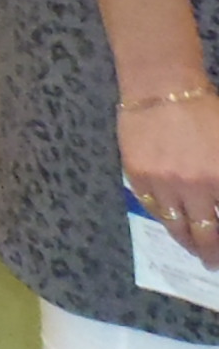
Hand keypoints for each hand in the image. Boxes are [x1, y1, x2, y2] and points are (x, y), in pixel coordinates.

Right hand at [124, 93, 218, 264]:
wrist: (162, 87)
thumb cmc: (206, 113)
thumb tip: (218, 208)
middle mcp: (195, 187)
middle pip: (205, 234)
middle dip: (211, 253)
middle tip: (212, 261)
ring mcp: (163, 183)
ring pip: (176, 226)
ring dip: (187, 242)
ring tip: (193, 248)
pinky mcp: (137, 176)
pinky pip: (152, 207)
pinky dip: (164, 217)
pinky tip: (171, 220)